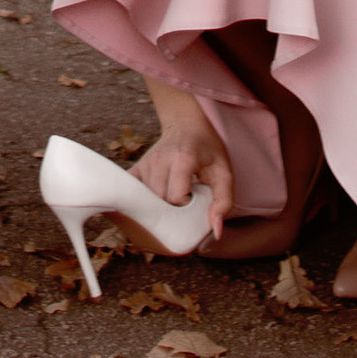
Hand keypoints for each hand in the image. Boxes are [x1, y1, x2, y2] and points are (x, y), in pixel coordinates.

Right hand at [135, 90, 234, 238]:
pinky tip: (152, 205)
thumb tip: (216, 232)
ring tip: (171, 206)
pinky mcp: (137, 167)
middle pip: (158, 201)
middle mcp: (160, 159)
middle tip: (182, 209)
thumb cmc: (208, 151)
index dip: (185, 207)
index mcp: (183, 159)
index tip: (193, 202)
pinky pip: (132, 193)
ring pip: (144, 200)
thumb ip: (224, 201)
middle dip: (171, 213)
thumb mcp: (224, 173)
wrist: (186, 125)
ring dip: (157, 209)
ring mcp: (146, 163)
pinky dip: (140, 203)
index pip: (175, 197)